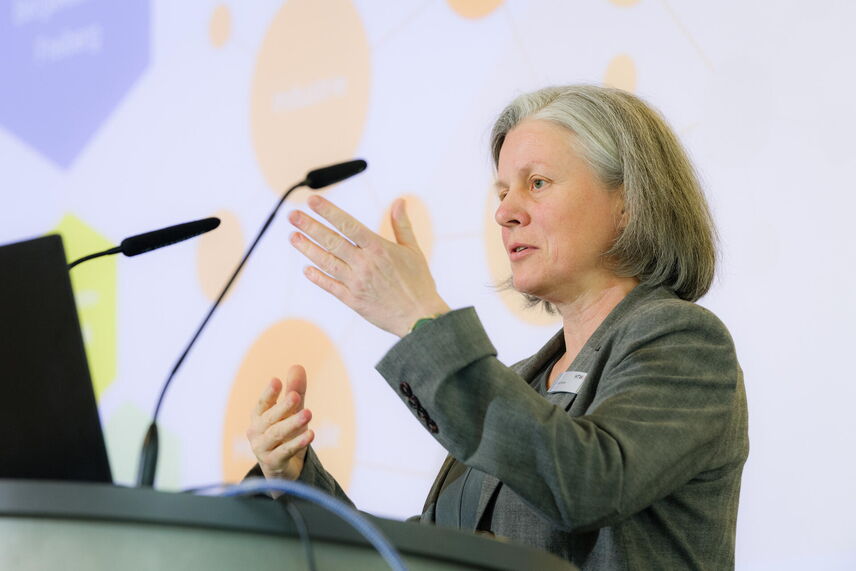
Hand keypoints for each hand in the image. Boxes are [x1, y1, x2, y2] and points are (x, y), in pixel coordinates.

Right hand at [247, 365, 313, 480]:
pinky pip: (285, 452)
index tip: (276, 381)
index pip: (262, 404)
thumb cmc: (285, 435)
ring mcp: (262, 449)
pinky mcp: (272, 463)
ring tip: (308, 414)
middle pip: (270, 418)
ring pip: (277, 434)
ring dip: (292, 424)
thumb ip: (295, 391)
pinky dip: (297, 443)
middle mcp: (256, 432)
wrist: (282, 469)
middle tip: (296, 396)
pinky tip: (310, 434)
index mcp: (259, 418)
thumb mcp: (292, 413)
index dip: (269, 393)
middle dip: (283, 407)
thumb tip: (297, 367)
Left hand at [288, 195, 449, 336]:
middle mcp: (364, 264)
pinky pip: (330, 286)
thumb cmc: (419, 283)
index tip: (312, 201)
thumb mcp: (413, 250)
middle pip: (331, 241)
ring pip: (326, 262)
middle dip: (309, 227)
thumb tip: (399, 201)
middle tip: (292, 215)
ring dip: (307, 248)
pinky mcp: (352, 300)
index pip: (348, 225)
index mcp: (378, 248)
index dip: (328, 212)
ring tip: (292, 236)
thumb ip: (402, 225)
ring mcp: (356, 283)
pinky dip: (317, 277)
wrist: (420, 318)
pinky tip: (306, 268)